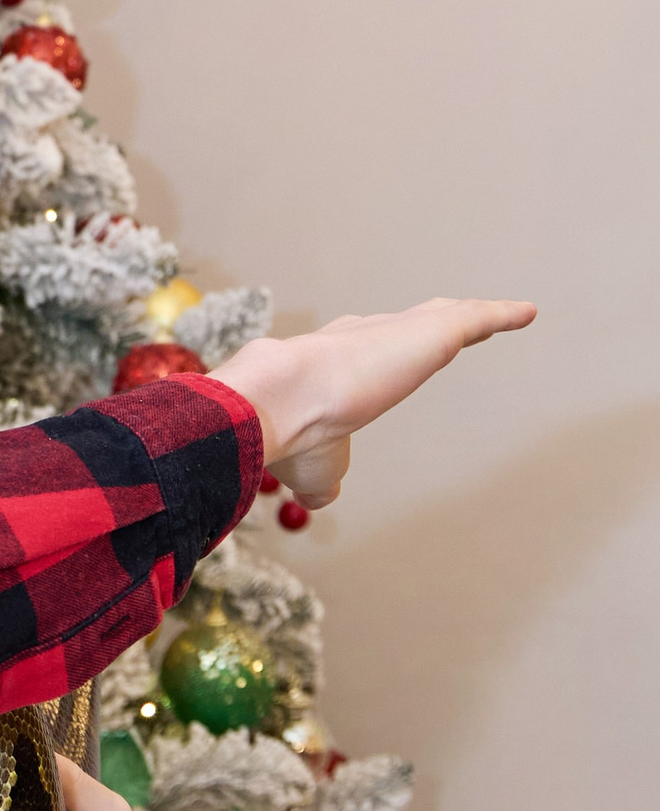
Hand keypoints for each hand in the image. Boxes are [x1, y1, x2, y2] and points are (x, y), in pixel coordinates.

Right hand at [214, 295, 535, 508]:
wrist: (281, 399)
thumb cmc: (293, 437)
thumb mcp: (313, 472)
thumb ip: (322, 479)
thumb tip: (322, 497)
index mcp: (329, 370)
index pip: (359, 357)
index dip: (375, 358)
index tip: (386, 360)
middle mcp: (360, 342)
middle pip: (400, 329)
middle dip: (420, 327)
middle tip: (443, 323)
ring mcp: (394, 333)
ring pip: (437, 319)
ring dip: (463, 317)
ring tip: (493, 313)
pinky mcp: (430, 334)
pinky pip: (476, 320)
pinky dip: (502, 315)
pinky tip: (528, 313)